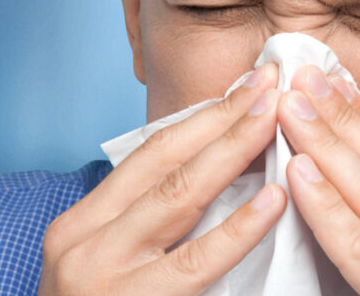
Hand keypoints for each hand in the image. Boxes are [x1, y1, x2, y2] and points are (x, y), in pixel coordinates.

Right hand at [39, 64, 286, 294]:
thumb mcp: (110, 257)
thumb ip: (150, 218)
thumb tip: (220, 163)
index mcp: (84, 220)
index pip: (152, 152)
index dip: (204, 115)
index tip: (248, 86)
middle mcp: (85, 240)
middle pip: (167, 162)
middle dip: (223, 119)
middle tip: (270, 85)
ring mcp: (104, 275)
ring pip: (178, 197)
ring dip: (232, 151)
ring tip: (275, 119)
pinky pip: (196, 263)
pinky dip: (238, 229)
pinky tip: (274, 200)